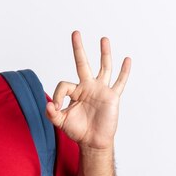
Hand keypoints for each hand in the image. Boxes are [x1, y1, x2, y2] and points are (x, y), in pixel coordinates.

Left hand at [46, 31, 130, 150]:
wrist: (93, 141)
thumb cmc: (77, 130)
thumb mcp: (60, 122)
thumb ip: (52, 114)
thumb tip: (48, 105)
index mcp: (74, 91)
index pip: (64, 84)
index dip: (58, 95)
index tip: (57, 107)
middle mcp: (87, 87)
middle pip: (83, 63)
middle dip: (78, 48)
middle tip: (75, 33)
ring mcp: (101, 90)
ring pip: (104, 68)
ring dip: (104, 53)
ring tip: (103, 39)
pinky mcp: (112, 97)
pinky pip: (119, 82)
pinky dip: (124, 72)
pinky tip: (127, 59)